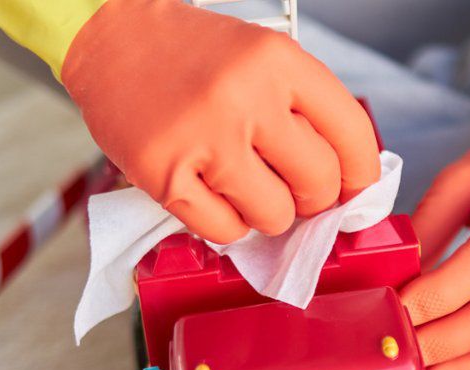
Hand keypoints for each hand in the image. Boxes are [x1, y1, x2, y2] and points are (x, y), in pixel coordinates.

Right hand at [60, 0, 380, 242]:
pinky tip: (215, 196)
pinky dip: (227, 224)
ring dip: (268, 214)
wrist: (110, 39)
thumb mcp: (261, 57)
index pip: (350, 132)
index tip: (355, 189)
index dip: (360, 174)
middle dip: (314, 199)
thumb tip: (345, 181)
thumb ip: (304, 109)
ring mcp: (204, 139)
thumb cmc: (192, 56)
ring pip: (274, 216)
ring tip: (247, 189)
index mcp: (278, 60)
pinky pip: (225, 230)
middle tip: (295, 192)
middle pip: (317, 183)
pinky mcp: (166, 176)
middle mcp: (245, 97)